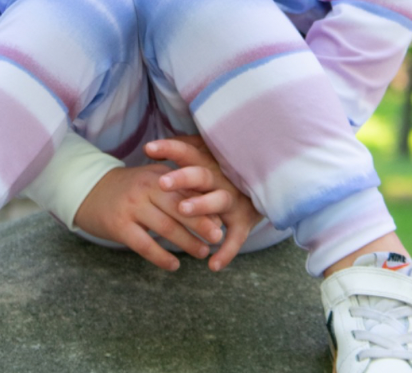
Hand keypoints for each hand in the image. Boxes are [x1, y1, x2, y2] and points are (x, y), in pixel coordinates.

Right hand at [73, 164, 222, 270]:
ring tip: (202, 253)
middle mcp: (145, 188)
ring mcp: (131, 206)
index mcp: (156, 176)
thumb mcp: (153, 182)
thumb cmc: (131, 190)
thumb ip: (178, 193)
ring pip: (165, 227)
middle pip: (178, 207)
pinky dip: (161, 258)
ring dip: (186, 242)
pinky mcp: (119, 225)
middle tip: (218, 238)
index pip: (186, 190)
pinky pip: (145, 245)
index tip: (222, 220)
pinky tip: (174, 266)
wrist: (91, 191)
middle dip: (201, 223)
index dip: (205, 206)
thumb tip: (212, 215)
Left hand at [145, 135, 262, 271]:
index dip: (169, 149)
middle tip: (162, 182)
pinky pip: (236, 238)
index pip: (187, 151)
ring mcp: (234, 200)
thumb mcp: (205, 157)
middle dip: (182, 178)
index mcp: (208, 162)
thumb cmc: (221, 172)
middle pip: (201, 175)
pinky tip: (213, 265)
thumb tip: (149, 147)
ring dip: (202, 205)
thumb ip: (181, 152)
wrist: (262, 185)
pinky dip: (227, 252)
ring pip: (219, 201)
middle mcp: (221, 179)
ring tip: (183, 210)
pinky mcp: (244, 221)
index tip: (148, 148)